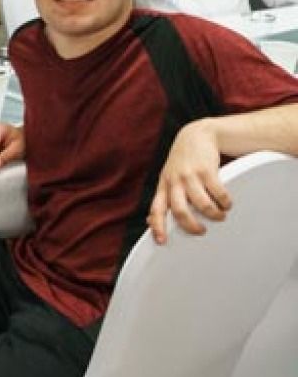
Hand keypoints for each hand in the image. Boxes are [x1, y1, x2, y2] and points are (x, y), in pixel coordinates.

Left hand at [147, 120, 230, 244]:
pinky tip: (227, 202)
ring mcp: (190, 175)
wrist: (196, 135)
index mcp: (164, 186)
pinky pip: (218, 192)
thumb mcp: (168, 178)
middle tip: (201, 230)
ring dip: (214, 214)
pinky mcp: (207, 169)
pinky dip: (225, 202)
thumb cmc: (183, 162)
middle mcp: (174, 181)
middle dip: (192, 226)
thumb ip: (163, 198)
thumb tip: (150, 221)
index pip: (157, 209)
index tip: (162, 242)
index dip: (158, 226)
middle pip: (180, 210)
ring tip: (219, 215)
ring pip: (202, 204)